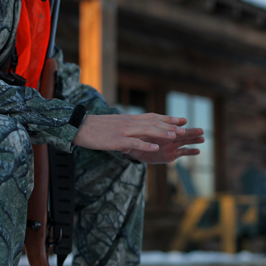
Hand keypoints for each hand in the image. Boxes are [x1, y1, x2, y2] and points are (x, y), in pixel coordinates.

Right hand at [72, 113, 204, 162]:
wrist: (80, 127)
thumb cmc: (98, 128)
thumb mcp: (117, 124)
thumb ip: (130, 126)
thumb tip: (141, 130)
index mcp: (130, 119)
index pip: (153, 117)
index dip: (168, 119)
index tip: (182, 120)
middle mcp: (129, 122)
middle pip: (153, 123)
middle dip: (170, 126)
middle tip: (185, 129)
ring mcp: (124, 131)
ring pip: (147, 130)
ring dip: (162, 133)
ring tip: (175, 136)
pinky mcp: (117, 140)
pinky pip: (134, 143)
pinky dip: (146, 145)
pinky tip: (156, 148)